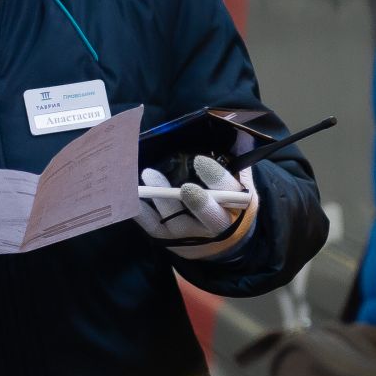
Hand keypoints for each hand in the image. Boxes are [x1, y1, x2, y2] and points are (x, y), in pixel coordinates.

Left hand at [135, 155, 258, 260]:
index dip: (217, 179)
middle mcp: (217, 227)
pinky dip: (142, 212)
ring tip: (150, 176)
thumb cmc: (231, 205)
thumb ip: (238, 164)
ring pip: (177, 221)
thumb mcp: (242, 186)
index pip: (231, 193)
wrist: (225, 243)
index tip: (200, 161)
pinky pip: (154, 228)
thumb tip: (235, 133)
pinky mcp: (170, 240)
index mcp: (238, 208)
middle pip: (209, 216)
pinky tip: (133, 194)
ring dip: (162, 200)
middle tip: (184, 187)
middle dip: (198, 203)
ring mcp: (192, 236)